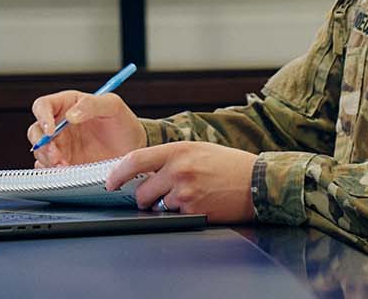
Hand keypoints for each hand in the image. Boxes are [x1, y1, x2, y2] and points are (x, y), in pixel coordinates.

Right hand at [28, 90, 143, 166]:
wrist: (133, 148)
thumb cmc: (123, 123)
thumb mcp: (113, 106)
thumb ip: (91, 105)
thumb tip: (70, 115)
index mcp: (67, 105)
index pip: (43, 105)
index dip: (42, 116)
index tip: (51, 130)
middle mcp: (59, 125)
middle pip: (35, 132)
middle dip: (43, 145)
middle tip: (57, 156)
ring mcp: (61, 146)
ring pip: (40, 152)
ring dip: (48, 161)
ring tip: (66, 167)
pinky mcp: (64, 163)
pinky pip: (48, 169)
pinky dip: (52, 172)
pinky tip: (66, 173)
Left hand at [105, 142, 259, 223]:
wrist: (257, 182)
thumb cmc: (229, 165)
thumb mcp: (197, 150)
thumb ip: (170, 157)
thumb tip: (143, 170)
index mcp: (178, 150)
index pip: (135, 159)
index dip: (117, 173)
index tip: (110, 182)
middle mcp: (178, 170)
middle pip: (141, 191)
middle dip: (144, 198)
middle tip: (158, 195)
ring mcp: (185, 192)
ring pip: (156, 207)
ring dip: (164, 207)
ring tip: (188, 197)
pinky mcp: (193, 211)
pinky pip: (174, 217)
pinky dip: (181, 214)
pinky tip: (198, 204)